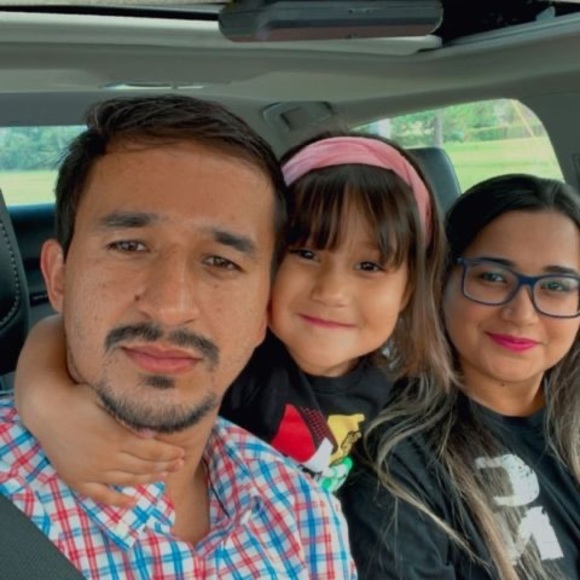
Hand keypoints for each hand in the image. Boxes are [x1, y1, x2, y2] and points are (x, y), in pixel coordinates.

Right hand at [39, 384, 184, 507]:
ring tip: (163, 477)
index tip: (182, 454)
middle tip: (179, 465)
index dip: (169, 454)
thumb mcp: (107, 400)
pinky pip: (101, 495)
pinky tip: (132, 502)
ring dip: (148, 480)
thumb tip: (152, 434)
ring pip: (127, 480)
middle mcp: (108, 458)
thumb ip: (130, 417)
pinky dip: (118, 500)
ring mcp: (92, 471)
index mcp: (118, 437)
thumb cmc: (79, 398)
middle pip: (144, 466)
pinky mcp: (78, 479)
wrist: (46, 409)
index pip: (152, 451)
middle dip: (165, 466)